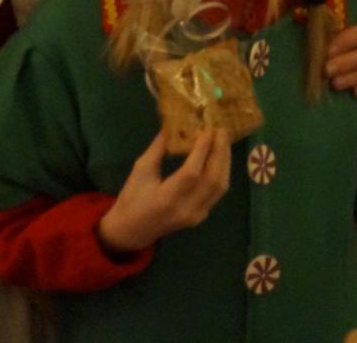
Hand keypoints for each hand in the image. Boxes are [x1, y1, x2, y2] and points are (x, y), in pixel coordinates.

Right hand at [96, 128, 230, 253]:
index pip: (191, 173)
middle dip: (220, 152)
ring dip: (224, 162)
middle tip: (221, 130)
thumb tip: (172, 124)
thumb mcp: (140, 170)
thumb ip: (158, 148)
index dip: (202, 150)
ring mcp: (197, 215)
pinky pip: (217, 192)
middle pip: (212, 179)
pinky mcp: (201, 216)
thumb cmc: (132, 198)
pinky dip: (221, 172)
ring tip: (223, 140)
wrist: (132, 230)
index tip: (207, 128)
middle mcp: (186, 209)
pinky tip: (220, 158)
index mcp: (167, 198)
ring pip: (220, 186)